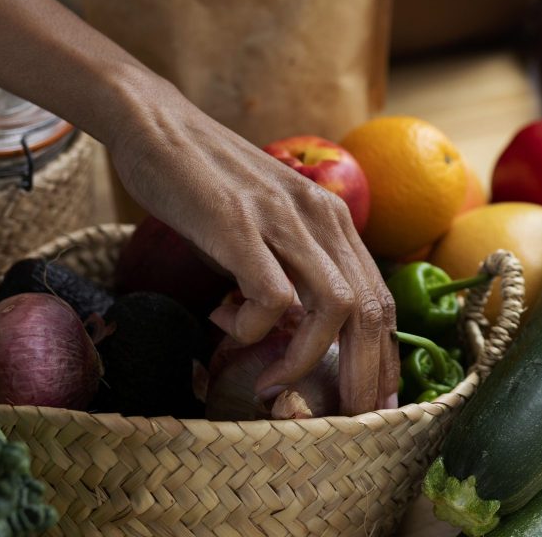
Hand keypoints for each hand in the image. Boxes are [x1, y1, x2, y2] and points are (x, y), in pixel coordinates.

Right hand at [104, 70, 396, 414]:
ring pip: (333, 306)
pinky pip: (272, 294)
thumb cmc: (208, 182)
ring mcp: (281, 220)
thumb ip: (288, 266)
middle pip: (369, 310)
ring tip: (274, 385)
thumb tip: (294, 327)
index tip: (377, 401)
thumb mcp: (267, 223)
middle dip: (364, 374)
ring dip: (308, 360)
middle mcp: (319, 218)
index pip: (379, 298)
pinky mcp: (238, 225)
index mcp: (332, 219)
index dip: (384, 356)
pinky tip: (230, 329)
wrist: (158, 123)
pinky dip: (259, 328)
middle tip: (349, 418)